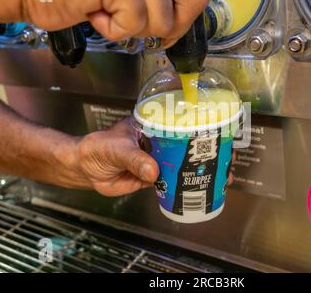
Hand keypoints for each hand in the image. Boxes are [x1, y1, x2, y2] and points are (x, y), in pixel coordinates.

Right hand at [23, 0, 209, 43]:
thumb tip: (182, 16)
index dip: (182, 16)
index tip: (165, 28)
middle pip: (193, 1)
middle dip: (168, 25)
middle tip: (137, 22)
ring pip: (161, 19)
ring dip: (131, 26)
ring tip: (105, 7)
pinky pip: (134, 24)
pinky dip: (112, 29)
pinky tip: (94, 11)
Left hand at [65, 118, 235, 196]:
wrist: (84, 170)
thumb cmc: (96, 148)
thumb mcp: (116, 148)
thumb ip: (134, 159)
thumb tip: (154, 171)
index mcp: (152, 125)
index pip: (180, 123)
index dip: (199, 128)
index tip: (217, 133)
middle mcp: (158, 142)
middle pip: (187, 145)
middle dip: (207, 151)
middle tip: (226, 158)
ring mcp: (156, 160)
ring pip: (182, 164)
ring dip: (198, 169)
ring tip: (219, 175)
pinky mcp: (152, 178)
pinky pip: (171, 181)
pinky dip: (183, 185)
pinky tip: (197, 188)